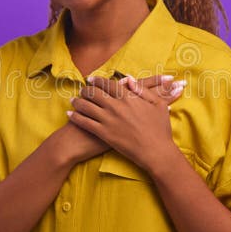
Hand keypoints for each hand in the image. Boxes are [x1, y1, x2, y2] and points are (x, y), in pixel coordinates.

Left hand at [67, 74, 182, 172]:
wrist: (156, 152)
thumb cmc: (160, 129)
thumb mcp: (158, 104)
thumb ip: (142, 90)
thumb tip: (129, 79)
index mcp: (129, 97)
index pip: (108, 84)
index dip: (98, 80)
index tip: (92, 79)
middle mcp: (116, 106)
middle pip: (94, 93)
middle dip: (86, 90)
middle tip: (82, 90)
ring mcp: (108, 120)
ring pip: (87, 106)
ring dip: (78, 101)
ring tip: (73, 100)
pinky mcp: (104, 134)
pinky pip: (85, 123)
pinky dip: (75, 117)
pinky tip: (69, 115)